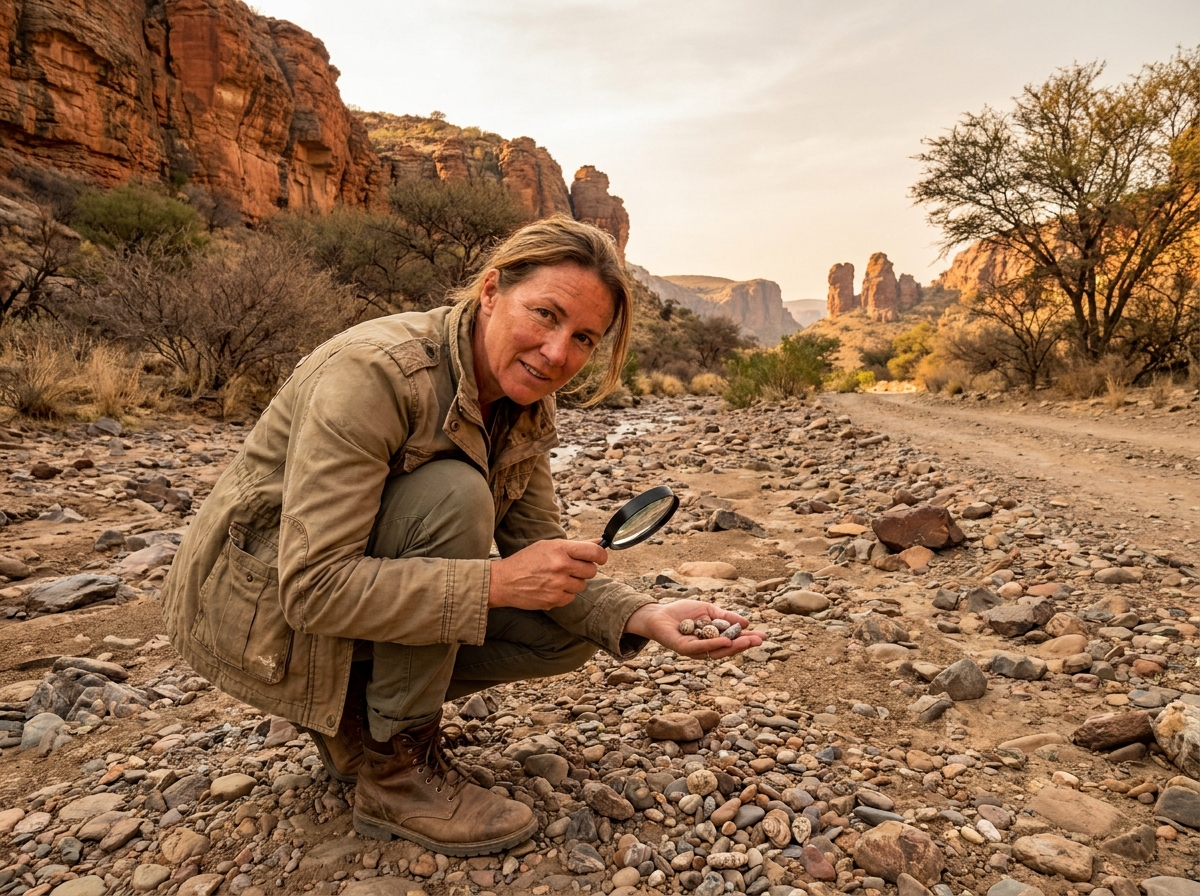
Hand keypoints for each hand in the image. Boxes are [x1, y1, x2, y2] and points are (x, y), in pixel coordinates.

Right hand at [489, 539, 606, 610]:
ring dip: (574, 582)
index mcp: (559, 549)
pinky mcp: (554, 600)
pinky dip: (565, 594)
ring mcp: (558, 585)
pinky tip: (552, 588)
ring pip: (582, 585)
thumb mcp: (548, 546)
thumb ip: (575, 545)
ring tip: (558, 578)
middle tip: (572, 568)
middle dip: (585, 569)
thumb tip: (599, 542)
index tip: (600, 558)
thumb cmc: (525, 561)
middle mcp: (561, 566)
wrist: (503, 581)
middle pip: (592, 571)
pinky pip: (571, 598)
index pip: (594, 552)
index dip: (601, 555)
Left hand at [624, 599, 763, 659]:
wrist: (658, 614)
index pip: (732, 640)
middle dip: (744, 644)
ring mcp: (695, 650)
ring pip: (716, 651)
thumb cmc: (682, 612)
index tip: (763, 636)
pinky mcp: (684, 649)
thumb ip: (725, 617)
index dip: (747, 639)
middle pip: (727, 649)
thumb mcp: (708, 611)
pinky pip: (701, 647)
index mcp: (712, 639)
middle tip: (760, 640)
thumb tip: (746, 622)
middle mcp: (705, 647)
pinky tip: (725, 641)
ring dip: (733, 646)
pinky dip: (713, 645)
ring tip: (748, 641)